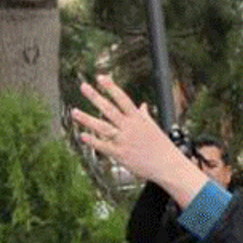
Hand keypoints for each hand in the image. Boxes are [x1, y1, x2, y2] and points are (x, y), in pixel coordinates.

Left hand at [71, 76, 205, 206]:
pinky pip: (104, 147)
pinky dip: (93, 141)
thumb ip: (145, 115)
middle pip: (109, 109)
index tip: (101, 77)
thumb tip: (142, 106)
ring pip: (103, 127)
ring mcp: (124, 141)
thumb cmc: (162, 147)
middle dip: (95, 97)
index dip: (111, 87)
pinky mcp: (121, 155)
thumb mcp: (153, 127)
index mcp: (138, 119)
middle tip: (83, 87)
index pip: (122, 98)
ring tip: (74, 111)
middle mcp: (130, 127)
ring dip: (87, 119)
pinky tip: (82, 136)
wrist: (167, 166)